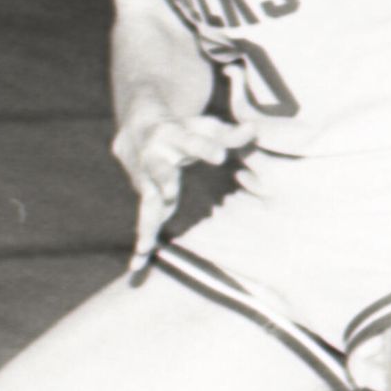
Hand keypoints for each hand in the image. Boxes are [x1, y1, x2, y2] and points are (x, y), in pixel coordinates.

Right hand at [112, 113, 256, 276]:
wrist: (136, 124)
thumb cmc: (184, 128)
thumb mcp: (206, 127)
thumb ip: (230, 135)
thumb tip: (254, 130)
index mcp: (173, 135)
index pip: (192, 141)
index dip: (206, 148)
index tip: (221, 156)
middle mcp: (154, 156)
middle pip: (159, 170)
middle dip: (163, 181)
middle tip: (169, 195)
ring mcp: (143, 177)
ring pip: (146, 201)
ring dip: (145, 224)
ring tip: (144, 248)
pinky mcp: (142, 194)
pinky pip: (142, 219)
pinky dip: (141, 241)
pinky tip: (137, 266)